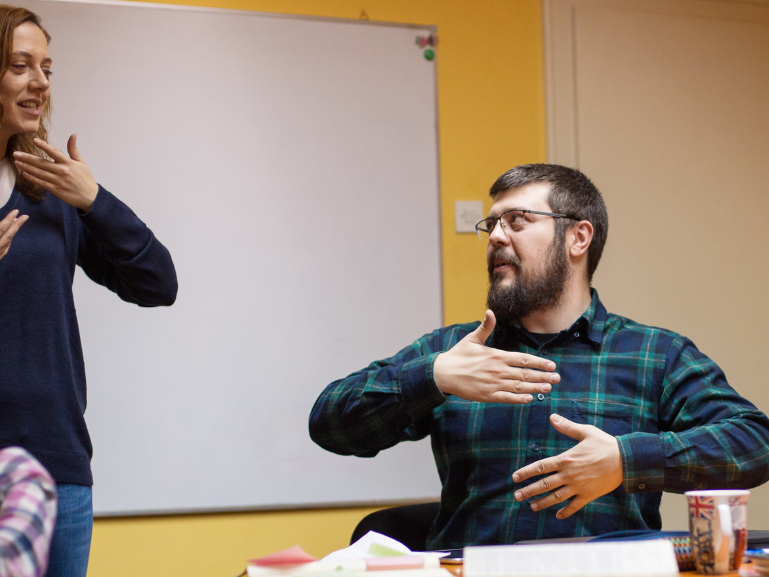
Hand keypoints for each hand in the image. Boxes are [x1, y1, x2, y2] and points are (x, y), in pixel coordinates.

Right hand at [0, 209, 27, 259]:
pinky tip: (9, 237)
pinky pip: (4, 249)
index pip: (2, 228)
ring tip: (17, 223)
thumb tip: (3, 225)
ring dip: (13, 232)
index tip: (16, 211)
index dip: (9, 219)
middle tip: (25, 216)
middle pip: (9, 235)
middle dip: (17, 225)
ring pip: (7, 242)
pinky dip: (8, 241)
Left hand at [14, 134, 98, 211]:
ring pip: (40, 173)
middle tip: (16, 154)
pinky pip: (42, 183)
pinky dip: (33, 178)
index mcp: (69, 163)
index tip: (34, 140)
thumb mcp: (81, 162)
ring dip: (27, 168)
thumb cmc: (86, 179)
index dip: (44, 146)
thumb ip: (73, 149)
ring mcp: (59, 181)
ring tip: (17, 163)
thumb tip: (73, 134)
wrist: (91, 197)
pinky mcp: (56, 190)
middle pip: (42, 163)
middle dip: (28, 158)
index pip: (54, 152)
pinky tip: (25, 174)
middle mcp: (63, 171)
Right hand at [433, 310, 558, 403]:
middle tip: (557, 379)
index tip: (551, 365)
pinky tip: (529, 399)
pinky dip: (519, 399)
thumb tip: (490, 311)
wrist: (443, 373)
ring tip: (548, 389)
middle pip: (525, 374)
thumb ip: (485, 327)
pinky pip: (507, 398)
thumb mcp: (472, 339)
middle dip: (543, 376)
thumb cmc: (458, 355)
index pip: (523, 359)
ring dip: (535, 388)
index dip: (539, 363)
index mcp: (496, 356)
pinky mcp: (487, 395)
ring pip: (519, 386)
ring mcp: (493, 384)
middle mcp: (498, 370)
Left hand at [512, 413, 622, 518]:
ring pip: (556, 497)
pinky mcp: (589, 495)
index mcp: (566, 459)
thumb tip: (552, 416)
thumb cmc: (605, 444)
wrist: (626, 460)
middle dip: (529, 491)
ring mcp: (578, 487)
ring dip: (542, 503)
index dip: (526, 472)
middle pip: (544, 484)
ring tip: (531, 507)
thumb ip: (567, 426)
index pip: (541, 467)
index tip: (515, 478)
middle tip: (517, 496)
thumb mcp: (585, 432)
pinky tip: (558, 515)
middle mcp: (569, 475)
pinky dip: (565, 511)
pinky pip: (574, 506)